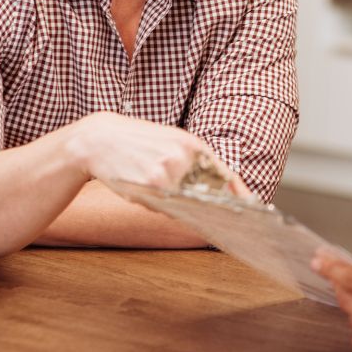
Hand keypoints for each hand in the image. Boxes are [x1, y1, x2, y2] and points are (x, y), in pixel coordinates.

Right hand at [68, 112, 246, 193]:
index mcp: (192, 144)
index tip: (250, 204)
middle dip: (208, 203)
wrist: (100, 139)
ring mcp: (169, 172)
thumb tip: (220, 187)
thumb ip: (194, 160)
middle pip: (207, 193)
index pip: (223, 173)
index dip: (238, 192)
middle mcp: (184, 157)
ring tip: (156, 186)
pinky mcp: (151, 185)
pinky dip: (161, 204)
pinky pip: (166, 206)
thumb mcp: (170, 141)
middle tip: (209, 211)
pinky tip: (147, 190)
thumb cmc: (138, 140)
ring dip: (178, 203)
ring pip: (185, 202)